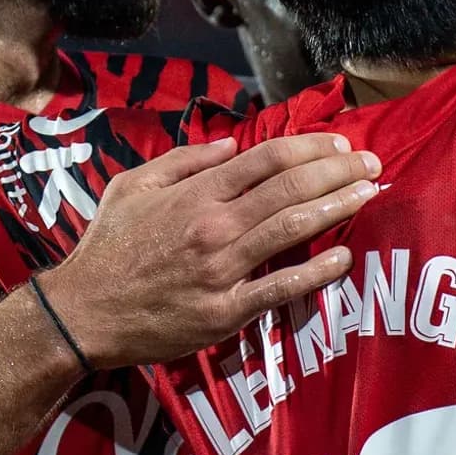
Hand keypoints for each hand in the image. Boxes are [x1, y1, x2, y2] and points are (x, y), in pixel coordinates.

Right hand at [36, 134, 375, 368]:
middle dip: (339, 171)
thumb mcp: (132, 187)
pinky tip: (344, 258)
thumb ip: (184, 161)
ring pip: (293, 229)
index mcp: (195, 193)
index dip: (310, 146)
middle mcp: (215, 226)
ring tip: (370, 195)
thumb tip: (230, 146)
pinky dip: (316, 271)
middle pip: (290, 188)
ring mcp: (223, 269)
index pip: (267, 158)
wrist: (84, 312)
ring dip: (338, 208)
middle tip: (372, 164)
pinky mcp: (226, 311)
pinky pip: (280, 288)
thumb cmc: (107, 247)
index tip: (340, 142)